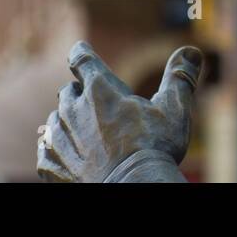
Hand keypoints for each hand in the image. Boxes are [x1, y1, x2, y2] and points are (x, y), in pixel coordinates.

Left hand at [37, 40, 202, 182]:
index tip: (80, 50)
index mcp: (100, 88)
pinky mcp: (50, 165)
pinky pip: (45, 150)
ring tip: (84, 131)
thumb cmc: (154, 147)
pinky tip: (69, 153)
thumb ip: (180, 77)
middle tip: (95, 102)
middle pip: (68, 91)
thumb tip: (191, 50)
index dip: (81, 52)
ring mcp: (58, 138)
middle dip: (80, 93)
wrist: (132, 187)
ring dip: (68, 122)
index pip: (81, 58)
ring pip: (55, 120)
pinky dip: (56, 149)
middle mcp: (73, 109)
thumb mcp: (174, 108)